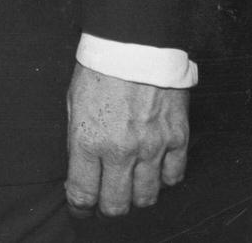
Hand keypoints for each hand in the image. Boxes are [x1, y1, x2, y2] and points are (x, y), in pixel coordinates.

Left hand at [65, 63, 189, 216]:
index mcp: (89, 139)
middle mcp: (120, 150)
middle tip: (105, 201)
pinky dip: (164, 179)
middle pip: (116, 204)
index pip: (83, 192)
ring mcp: (152, 146)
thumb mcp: (74, 103)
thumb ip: (79, 140)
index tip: (80, 208)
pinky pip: (174, 177)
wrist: (134, 43)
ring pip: (147, 197)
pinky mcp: (177, 138)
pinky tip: (155, 170)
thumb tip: (81, 170)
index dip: (80, 206)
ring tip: (130, 187)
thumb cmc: (100, 69)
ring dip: (136, 197)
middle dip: (108, 208)